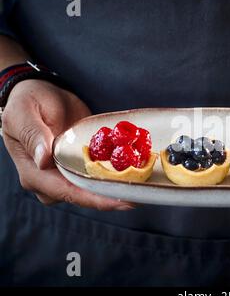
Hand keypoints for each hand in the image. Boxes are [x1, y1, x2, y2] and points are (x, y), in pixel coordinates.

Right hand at [1, 79, 134, 209]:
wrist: (36, 94)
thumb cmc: (25, 103)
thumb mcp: (23, 113)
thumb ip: (33, 135)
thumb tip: (44, 159)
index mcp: (34, 173)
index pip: (67, 192)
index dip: (94, 199)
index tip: (120, 201)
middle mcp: (50, 180)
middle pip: (83, 197)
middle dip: (111, 198)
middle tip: (138, 196)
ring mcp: (66, 175)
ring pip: (92, 189)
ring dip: (115, 188)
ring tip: (140, 186)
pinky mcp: (79, 165)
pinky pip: (98, 175)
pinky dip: (115, 174)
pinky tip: (136, 172)